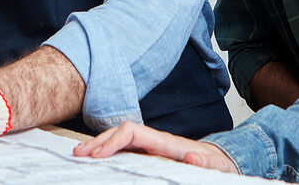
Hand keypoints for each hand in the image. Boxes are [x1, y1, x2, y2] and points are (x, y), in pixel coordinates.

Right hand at [74, 121, 238, 172]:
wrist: (219, 161)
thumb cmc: (215, 165)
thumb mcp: (214, 166)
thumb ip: (204, 162)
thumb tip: (193, 157)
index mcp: (165, 141)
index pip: (132, 132)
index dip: (113, 141)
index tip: (98, 156)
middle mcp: (154, 139)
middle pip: (120, 132)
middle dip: (98, 141)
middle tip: (78, 155)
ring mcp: (150, 145)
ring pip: (119, 139)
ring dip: (99, 145)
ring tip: (79, 155)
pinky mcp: (148, 152)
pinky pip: (124, 148)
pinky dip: (108, 151)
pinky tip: (95, 158)